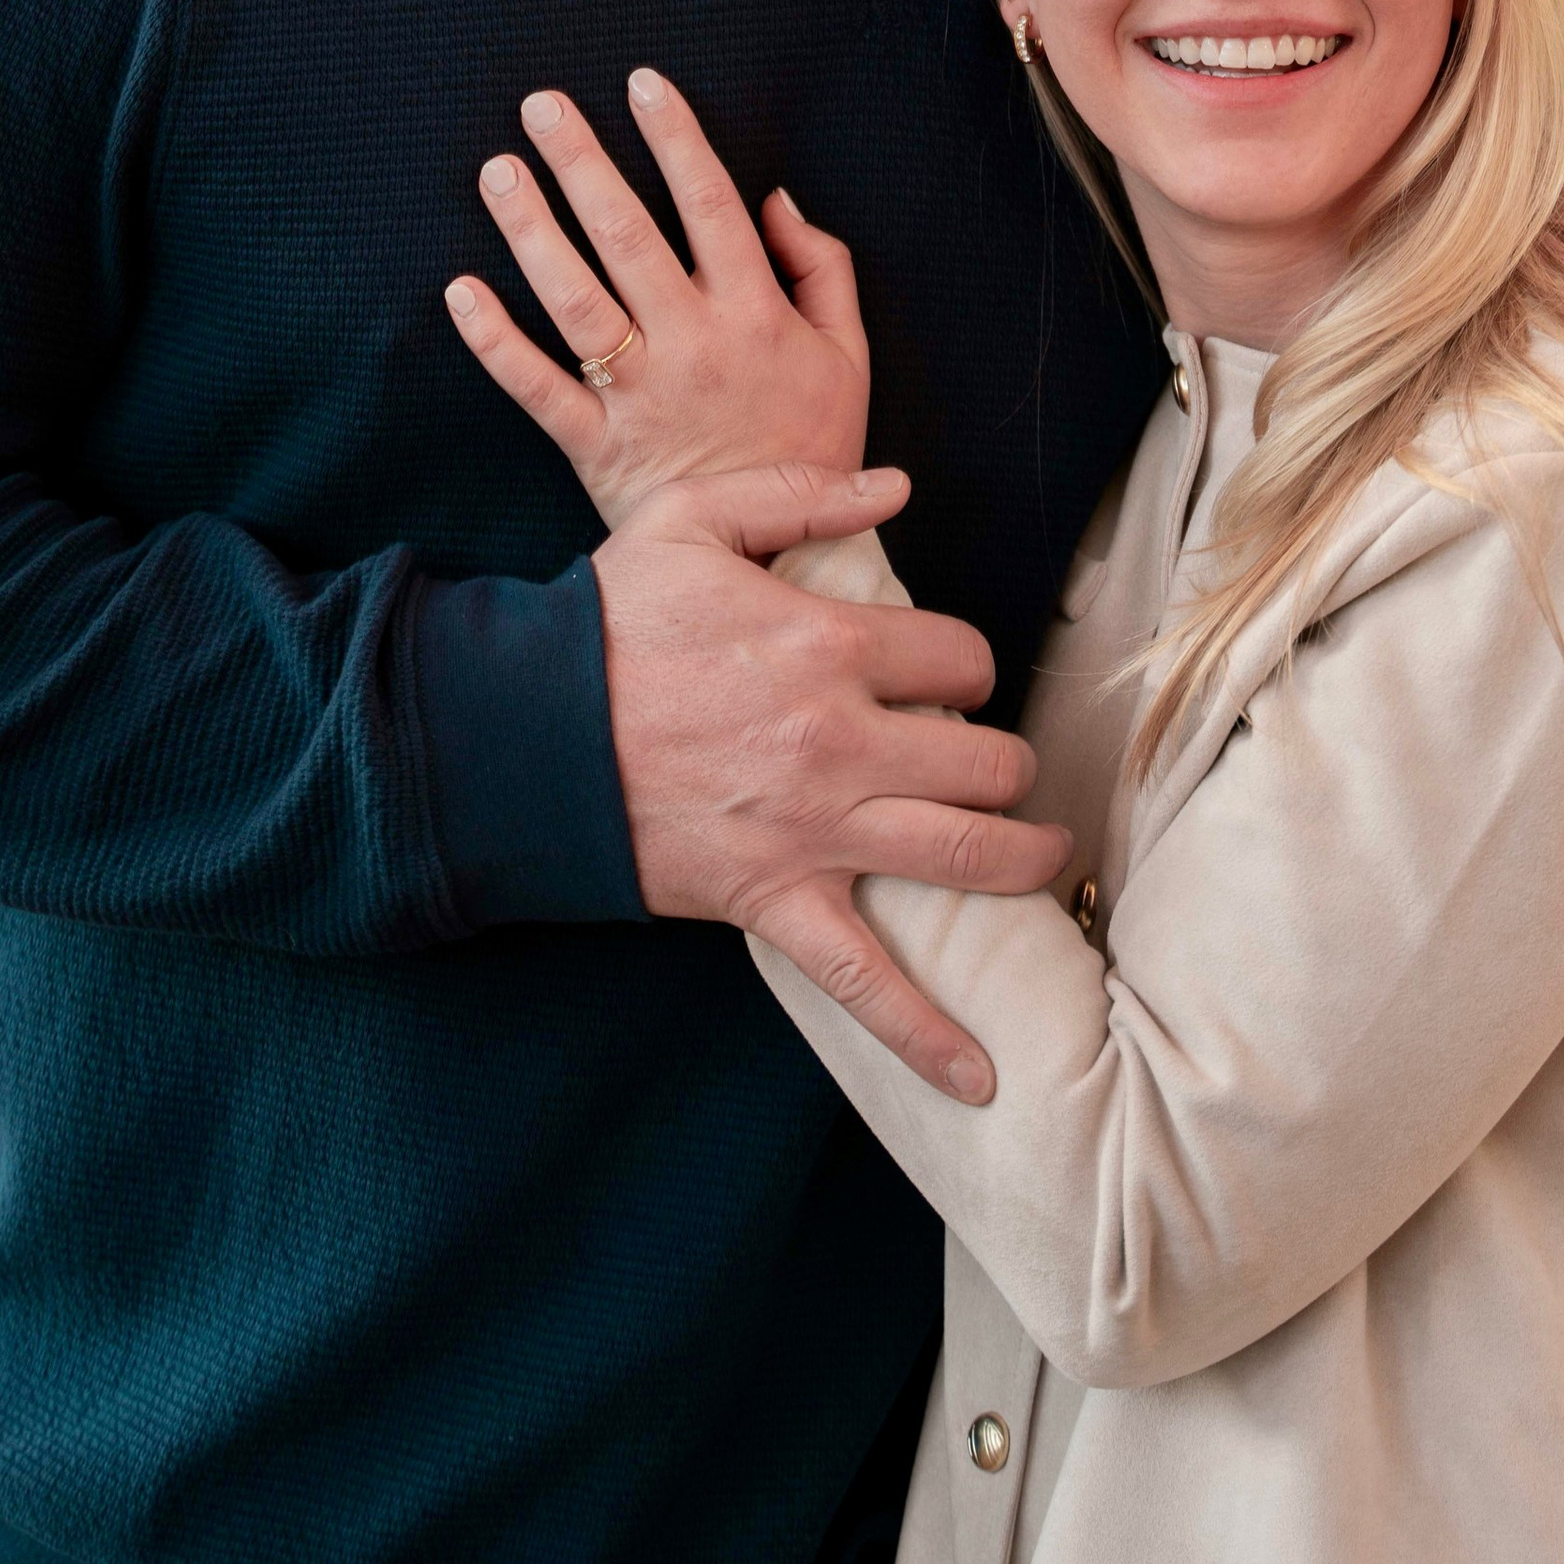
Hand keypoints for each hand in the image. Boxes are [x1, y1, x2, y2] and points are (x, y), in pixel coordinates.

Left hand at [446, 68, 867, 522]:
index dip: (676, 139)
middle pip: (628, 236)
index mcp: (754, 315)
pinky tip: (461, 289)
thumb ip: (823, 269)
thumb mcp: (848, 355)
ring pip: (576, 299)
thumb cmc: (812, 445)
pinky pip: (537, 388)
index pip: (710, 205)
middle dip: (582, 163)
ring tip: (498, 172)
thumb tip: (776, 199)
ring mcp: (638, 394)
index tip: (642, 83)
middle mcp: (692, 344)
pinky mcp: (596, 444)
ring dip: (532, 231)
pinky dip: (494, 341)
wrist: (778, 560)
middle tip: (541, 106)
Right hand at [592, 458, 1071, 1098]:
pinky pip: (865, 981)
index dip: (962, 662)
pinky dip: (929, 1036)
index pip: (959, 654)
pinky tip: (985, 1079)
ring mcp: (814, 829)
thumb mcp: (692, 518)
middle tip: (987, 758)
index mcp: (828, 642)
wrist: (518, 731)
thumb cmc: (604, 620)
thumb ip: (802, 491)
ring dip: (1024, 857)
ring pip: (966, 855)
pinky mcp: (775, 901)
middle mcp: (841, 739)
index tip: (939, 672)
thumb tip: (895, 484)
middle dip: (1003, 757)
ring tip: (1044, 854)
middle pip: (987, 757)